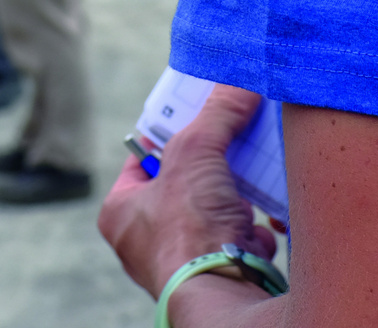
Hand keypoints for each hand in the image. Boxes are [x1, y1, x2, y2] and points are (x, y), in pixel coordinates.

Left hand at [99, 85, 279, 298]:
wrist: (221, 293)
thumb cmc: (187, 229)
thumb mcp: (196, 150)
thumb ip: (216, 114)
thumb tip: (238, 84)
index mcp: (121, 211)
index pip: (143, 156)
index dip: (171, 133)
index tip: (198, 116)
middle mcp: (146, 240)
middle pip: (186, 183)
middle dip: (215, 170)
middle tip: (233, 150)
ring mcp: (183, 260)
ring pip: (217, 213)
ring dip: (239, 202)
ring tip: (245, 200)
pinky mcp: (217, 275)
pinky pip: (239, 241)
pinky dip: (254, 233)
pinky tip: (256, 234)